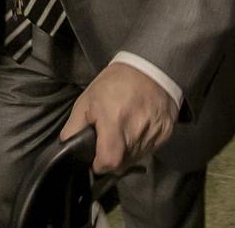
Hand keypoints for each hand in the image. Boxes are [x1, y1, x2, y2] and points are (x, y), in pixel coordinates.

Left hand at [60, 62, 177, 174]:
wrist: (149, 69)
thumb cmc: (113, 84)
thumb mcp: (86, 101)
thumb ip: (74, 128)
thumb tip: (68, 149)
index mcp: (114, 121)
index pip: (108, 162)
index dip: (99, 164)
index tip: (95, 156)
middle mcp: (136, 131)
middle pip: (122, 164)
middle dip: (112, 156)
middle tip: (108, 138)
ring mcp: (154, 134)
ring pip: (135, 159)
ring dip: (126, 151)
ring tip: (123, 129)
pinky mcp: (166, 134)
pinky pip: (148, 151)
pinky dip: (140, 145)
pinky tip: (136, 127)